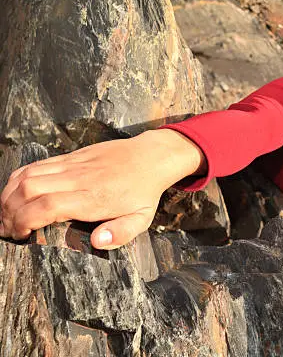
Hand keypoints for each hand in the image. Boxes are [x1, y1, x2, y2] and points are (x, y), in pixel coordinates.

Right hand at [0, 129, 204, 249]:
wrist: (151, 157)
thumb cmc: (144, 192)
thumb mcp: (142, 219)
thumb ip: (121, 233)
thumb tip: (98, 242)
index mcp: (94, 197)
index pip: (48, 206)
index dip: (25, 221)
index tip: (20, 236)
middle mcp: (79, 179)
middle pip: (30, 189)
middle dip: (10, 212)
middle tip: (7, 230)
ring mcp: (73, 165)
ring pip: (28, 175)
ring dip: (9, 196)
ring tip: (6, 215)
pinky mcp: (70, 156)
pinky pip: (36, 165)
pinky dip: (18, 179)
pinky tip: (14, 194)